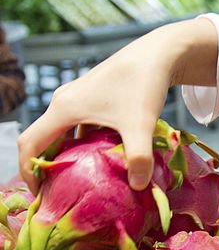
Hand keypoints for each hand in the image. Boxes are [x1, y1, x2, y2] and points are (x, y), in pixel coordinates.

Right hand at [17, 18, 217, 192]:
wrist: (158, 54)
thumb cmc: (143, 84)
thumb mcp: (141, 125)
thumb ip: (139, 157)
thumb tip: (138, 186)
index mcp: (64, 109)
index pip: (30, 144)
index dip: (29, 172)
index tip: (41, 196)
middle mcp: (65, 103)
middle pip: (43, 141)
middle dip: (46, 168)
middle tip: (59, 196)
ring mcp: (79, 100)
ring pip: (64, 135)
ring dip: (67, 158)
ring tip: (80, 184)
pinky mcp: (94, 100)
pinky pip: (81, 129)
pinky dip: (85, 148)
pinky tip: (105, 164)